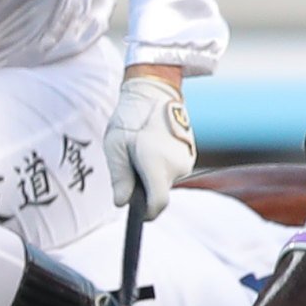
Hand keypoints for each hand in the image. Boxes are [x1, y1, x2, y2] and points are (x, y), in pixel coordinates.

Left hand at [102, 69, 195, 215]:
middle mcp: (176, 165)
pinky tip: (151, 148)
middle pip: (159, 193)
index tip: (137, 213)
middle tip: (129, 165)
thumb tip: (122, 203)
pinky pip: (172, 171)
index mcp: (156, 163)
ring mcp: (186, 160)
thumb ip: (119, 177)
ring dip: (152, 175)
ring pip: (165, 181)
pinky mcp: (189, 155)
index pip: (158, 203)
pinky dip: (160, 167)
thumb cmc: (131, 118)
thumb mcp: (115, 147)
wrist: (155, 92)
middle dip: (144, 188)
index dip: (146, 213)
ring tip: (139, 151)